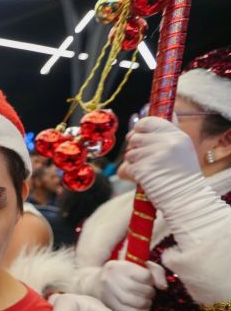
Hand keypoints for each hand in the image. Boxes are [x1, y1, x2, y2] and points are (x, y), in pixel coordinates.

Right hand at [100, 260, 167, 310]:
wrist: (94, 284)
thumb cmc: (121, 274)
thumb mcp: (136, 266)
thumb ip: (155, 272)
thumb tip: (163, 287)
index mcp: (118, 266)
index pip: (146, 276)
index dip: (152, 281)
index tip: (148, 282)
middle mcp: (111, 278)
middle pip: (144, 290)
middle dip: (151, 293)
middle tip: (148, 293)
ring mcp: (108, 293)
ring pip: (139, 303)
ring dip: (147, 303)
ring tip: (146, 301)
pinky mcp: (109, 306)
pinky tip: (141, 309)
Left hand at [126, 117, 230, 247]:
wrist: (186, 199)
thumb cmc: (182, 176)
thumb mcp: (182, 148)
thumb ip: (169, 132)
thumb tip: (167, 111)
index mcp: (176, 135)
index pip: (147, 122)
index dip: (139, 130)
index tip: (139, 138)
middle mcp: (166, 142)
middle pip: (134, 138)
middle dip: (134, 149)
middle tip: (145, 160)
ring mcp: (154, 156)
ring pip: (128, 154)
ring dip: (133, 164)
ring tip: (148, 173)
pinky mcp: (143, 169)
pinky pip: (125, 168)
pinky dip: (129, 176)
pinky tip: (142, 180)